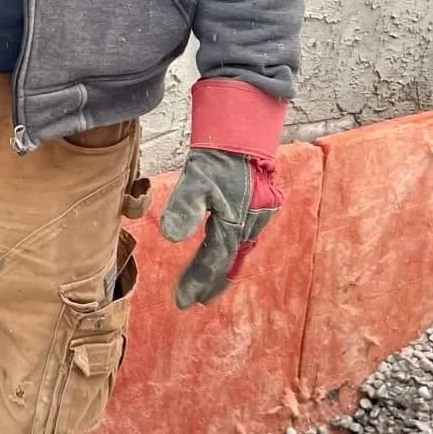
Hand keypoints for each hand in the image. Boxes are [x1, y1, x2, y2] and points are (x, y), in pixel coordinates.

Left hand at [159, 149, 282, 309]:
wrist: (245, 131)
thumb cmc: (219, 155)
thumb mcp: (196, 179)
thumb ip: (184, 207)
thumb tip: (171, 238)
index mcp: (235, 223)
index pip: (212, 261)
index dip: (197, 282)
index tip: (181, 302)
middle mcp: (251, 224)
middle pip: (229, 261)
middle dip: (212, 283)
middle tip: (196, 302)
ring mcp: (259, 216)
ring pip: (240, 251)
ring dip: (225, 269)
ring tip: (212, 286)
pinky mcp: (261, 206)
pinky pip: (246, 238)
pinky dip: (235, 252)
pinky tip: (229, 253)